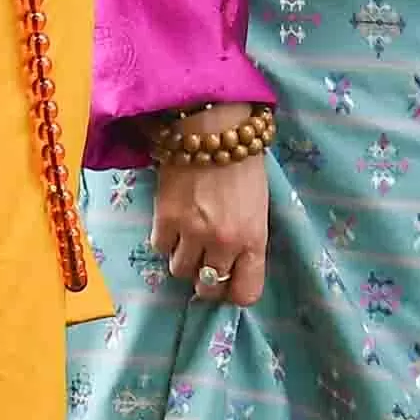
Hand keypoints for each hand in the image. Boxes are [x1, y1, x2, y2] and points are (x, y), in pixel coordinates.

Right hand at [150, 113, 270, 304]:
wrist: (213, 126)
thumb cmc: (243, 163)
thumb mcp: (259, 207)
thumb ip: (247, 240)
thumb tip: (232, 267)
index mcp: (254, 239)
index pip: (245, 293)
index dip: (234, 291)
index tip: (229, 282)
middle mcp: (224, 242)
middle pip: (208, 287)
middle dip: (206, 277)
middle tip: (204, 259)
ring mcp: (192, 233)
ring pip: (180, 270)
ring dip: (184, 257)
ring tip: (188, 235)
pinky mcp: (164, 219)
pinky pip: (160, 248)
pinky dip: (165, 239)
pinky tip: (173, 220)